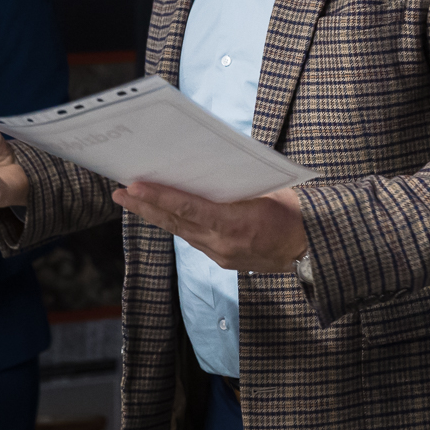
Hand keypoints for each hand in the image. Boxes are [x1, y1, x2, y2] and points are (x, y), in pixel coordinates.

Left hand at [112, 183, 307, 272]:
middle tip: (120, 192)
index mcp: (235, 223)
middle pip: (175, 222)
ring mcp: (220, 254)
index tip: (134, 187)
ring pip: (180, 232)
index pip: (188, 208)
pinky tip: (163, 214)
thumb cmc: (292, 213)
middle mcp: (222, 243)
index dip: (159, 198)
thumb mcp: (267, 191)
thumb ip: (235, 186)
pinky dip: (177, 224)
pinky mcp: (222, 259)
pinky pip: (193, 238)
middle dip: (145, 207)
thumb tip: (207, 170)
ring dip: (156, 216)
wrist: (309, 249)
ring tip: (133, 200)